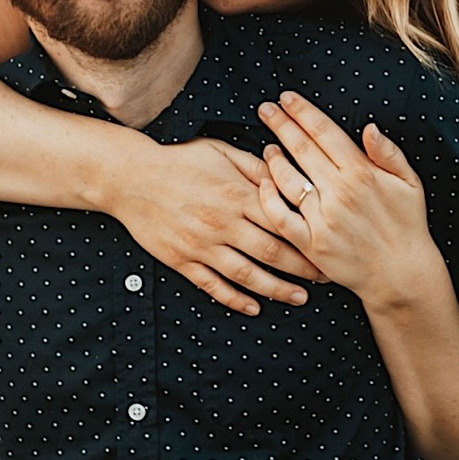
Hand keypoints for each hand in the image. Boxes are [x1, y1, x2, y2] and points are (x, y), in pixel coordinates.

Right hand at [105, 134, 324, 315]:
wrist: (129, 178)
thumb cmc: (177, 160)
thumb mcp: (219, 152)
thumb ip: (255, 168)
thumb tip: (287, 177)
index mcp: (235, 194)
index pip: (283, 221)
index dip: (310, 236)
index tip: (329, 245)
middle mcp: (221, 223)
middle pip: (272, 253)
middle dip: (304, 268)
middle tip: (326, 277)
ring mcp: (201, 245)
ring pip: (247, 275)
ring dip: (277, 290)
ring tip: (299, 298)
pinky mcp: (181, 260)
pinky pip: (213, 286)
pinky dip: (235, 299)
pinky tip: (254, 307)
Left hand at [255, 90, 442, 307]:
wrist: (402, 274)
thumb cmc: (407, 225)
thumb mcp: (410, 184)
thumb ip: (388, 153)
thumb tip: (369, 127)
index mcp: (361, 173)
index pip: (325, 133)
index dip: (303, 112)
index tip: (286, 98)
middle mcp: (339, 192)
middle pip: (302, 149)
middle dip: (281, 125)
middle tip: (265, 108)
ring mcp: (322, 219)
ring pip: (287, 180)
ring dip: (273, 159)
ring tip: (267, 146)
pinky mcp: (310, 244)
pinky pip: (280, 217)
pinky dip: (268, 199)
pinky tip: (262, 184)